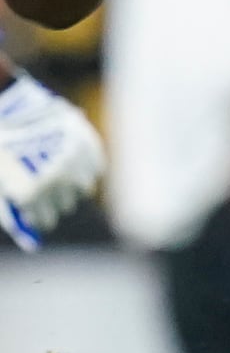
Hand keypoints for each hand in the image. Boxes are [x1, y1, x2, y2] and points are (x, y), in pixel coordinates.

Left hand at [0, 73, 104, 249]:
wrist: (9, 107)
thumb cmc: (3, 151)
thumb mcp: (2, 185)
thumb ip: (15, 214)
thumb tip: (34, 244)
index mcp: (30, 193)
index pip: (46, 220)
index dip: (40, 217)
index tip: (37, 212)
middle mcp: (55, 179)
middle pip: (66, 205)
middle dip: (55, 201)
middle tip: (45, 190)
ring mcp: (73, 159)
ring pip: (83, 188)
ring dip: (71, 185)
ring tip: (59, 174)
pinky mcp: (86, 142)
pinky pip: (97, 167)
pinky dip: (87, 168)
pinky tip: (72, 162)